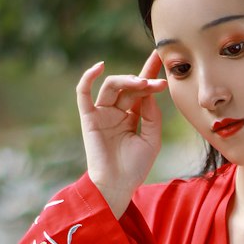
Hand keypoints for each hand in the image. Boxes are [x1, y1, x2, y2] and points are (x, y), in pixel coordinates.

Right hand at [76, 51, 167, 218]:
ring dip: (127, 81)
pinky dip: (88, 78)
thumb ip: (152, 115)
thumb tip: (148, 92)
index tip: (160, 57)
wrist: (117, 186)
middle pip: (129, 87)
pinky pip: (83, 93)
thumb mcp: (152, 140)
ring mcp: (101, 113)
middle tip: (159, 83)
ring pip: (112, 87)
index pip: (140, 90)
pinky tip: (100, 67)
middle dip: (144, 82)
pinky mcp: (88, 118)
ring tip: (142, 83)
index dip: (149, 73)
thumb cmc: (135, 167)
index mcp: (131, 116)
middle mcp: (116, 112)